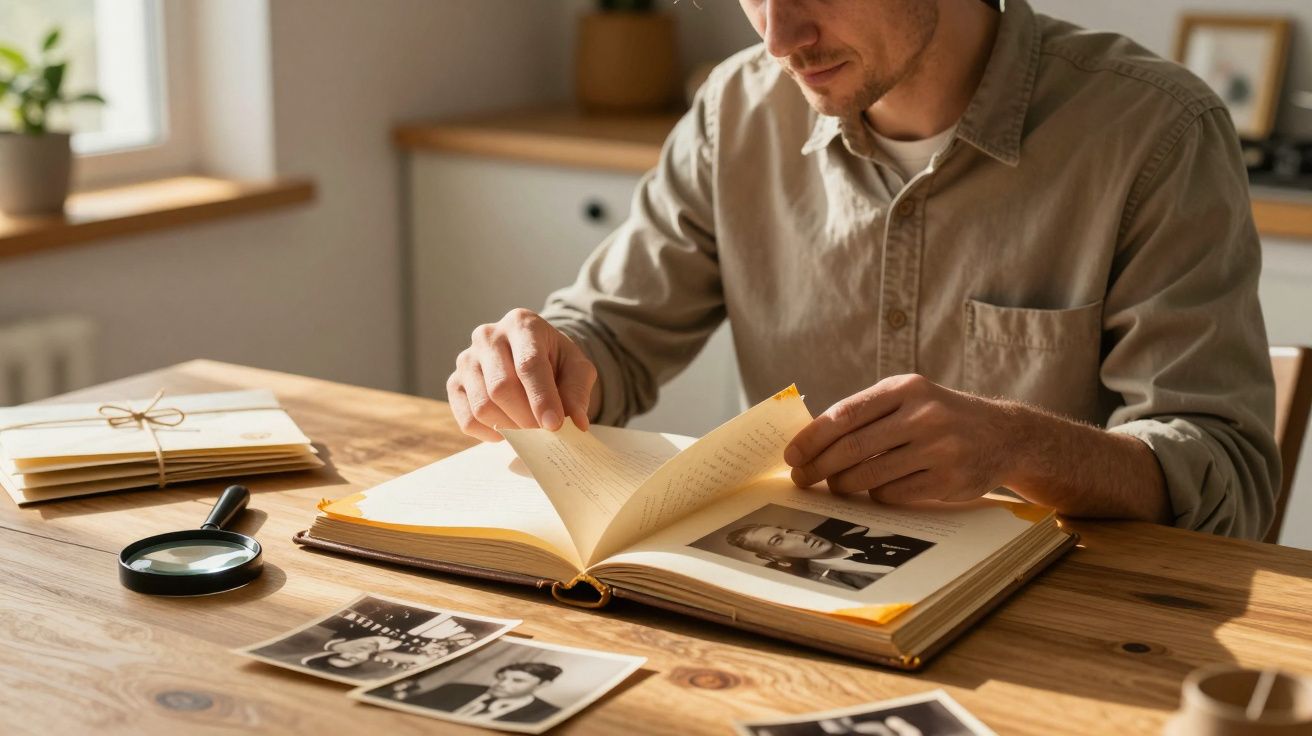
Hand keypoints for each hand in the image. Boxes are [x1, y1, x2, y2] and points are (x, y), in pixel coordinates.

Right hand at [447, 308, 597, 441]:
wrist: (531, 358)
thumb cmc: (555, 361)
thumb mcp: (577, 368)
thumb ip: (577, 391)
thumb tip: (576, 422)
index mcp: (521, 324)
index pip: (528, 364)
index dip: (542, 398)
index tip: (555, 425)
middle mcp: (488, 336)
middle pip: (501, 387)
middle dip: (526, 418)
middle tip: (544, 434)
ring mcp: (466, 359)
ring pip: (482, 406)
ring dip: (509, 427)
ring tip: (529, 431)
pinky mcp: (454, 383)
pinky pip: (467, 419)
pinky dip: (489, 434)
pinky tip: (508, 430)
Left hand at [784, 374, 1016, 503]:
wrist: (1004, 435)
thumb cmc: (940, 415)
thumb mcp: (909, 397)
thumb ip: (867, 411)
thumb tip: (811, 440)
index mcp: (906, 388)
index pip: (846, 414)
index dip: (813, 437)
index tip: (792, 454)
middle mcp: (923, 415)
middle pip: (853, 447)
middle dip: (819, 466)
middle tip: (801, 477)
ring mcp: (939, 448)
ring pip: (870, 474)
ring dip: (844, 484)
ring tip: (836, 485)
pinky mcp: (949, 479)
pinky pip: (894, 493)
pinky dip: (877, 494)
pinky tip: (877, 488)